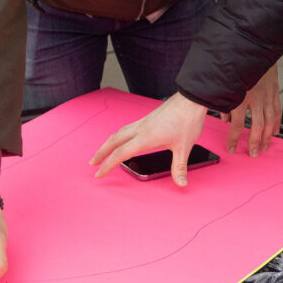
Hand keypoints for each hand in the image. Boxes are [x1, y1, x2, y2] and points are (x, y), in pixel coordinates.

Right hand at [90, 92, 208, 185]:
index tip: (99, 174)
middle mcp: (140, 129)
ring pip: (118, 133)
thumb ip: (179, 167)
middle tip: (92, 162)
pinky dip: (119, 135)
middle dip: (101, 153)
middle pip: (113, 141)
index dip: (107, 165)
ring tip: (103, 151)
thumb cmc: (186, 120)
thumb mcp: (184, 147)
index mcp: (145, 138)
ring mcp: (143, 122)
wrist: (190, 100)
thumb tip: (181, 183)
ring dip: (108, 143)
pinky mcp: (147, 119)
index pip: (120, 154)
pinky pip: (126, 128)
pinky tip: (123, 138)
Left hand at [222, 64, 279, 156]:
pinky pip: (277, 110)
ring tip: (265, 147)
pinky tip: (275, 131)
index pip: (237, 125)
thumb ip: (223, 104)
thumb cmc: (238, 65)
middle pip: (257, 127)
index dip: (234, 139)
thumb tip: (225, 119)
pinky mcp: (274, 91)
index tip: (231, 148)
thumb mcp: (224, 85)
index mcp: (241, 98)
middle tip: (253, 153)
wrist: (255, 48)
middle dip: (255, 142)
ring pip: (269, 121)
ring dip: (267, 136)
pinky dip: (277, 122)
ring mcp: (267, 96)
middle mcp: (255, 99)